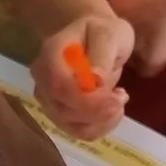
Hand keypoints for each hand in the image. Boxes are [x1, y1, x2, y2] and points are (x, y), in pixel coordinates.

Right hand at [30, 12, 132, 139]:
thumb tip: (96, 80)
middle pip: (64, 109)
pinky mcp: (60, 115)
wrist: (94, 39)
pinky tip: (112, 109)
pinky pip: (80, 132)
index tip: (116, 97)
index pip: (58, 85)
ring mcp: (49, 100)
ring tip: (118, 98)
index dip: (87, 99)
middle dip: (99, 111)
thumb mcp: (110, 33)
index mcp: (51, 54)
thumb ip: (102, 53)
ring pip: (72, 126)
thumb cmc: (103, 34)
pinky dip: (101, 126)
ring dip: (103, 120)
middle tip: (122, 97)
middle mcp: (43, 80)